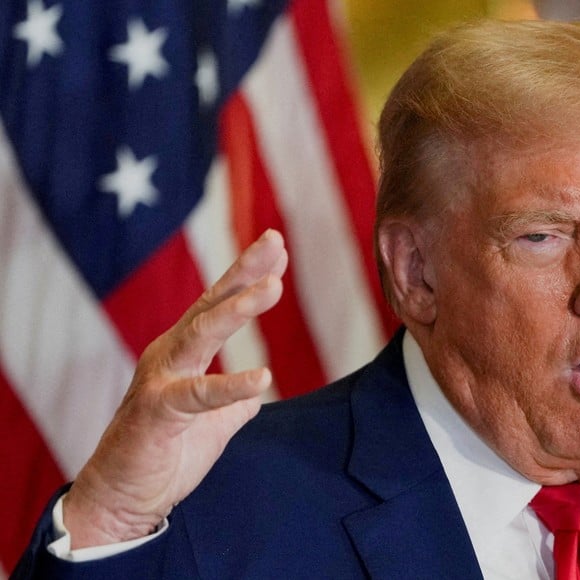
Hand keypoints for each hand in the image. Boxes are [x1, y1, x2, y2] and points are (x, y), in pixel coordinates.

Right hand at [63, 229, 288, 547]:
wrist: (124, 497)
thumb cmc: (165, 453)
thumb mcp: (211, 422)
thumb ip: (232, 404)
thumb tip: (255, 397)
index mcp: (182, 353)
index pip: (217, 305)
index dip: (247, 275)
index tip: (277, 247)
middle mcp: (169, 356)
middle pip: (210, 305)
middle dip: (244, 273)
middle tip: (275, 243)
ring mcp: (160, 380)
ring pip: (201, 334)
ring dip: (238, 308)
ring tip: (273, 287)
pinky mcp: (159, 412)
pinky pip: (199, 395)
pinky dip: (232, 386)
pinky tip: (263, 377)